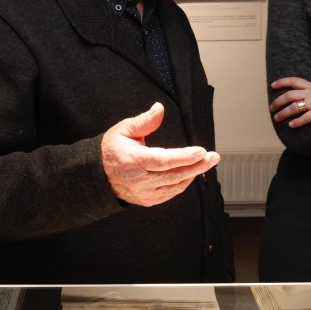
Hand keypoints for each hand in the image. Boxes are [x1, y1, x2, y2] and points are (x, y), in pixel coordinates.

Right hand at [101, 102, 220, 206]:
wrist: (97, 174)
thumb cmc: (111, 149)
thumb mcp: (124, 130)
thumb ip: (144, 121)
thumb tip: (159, 109)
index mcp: (134, 161)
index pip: (164, 161)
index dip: (185, 157)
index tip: (202, 152)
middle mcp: (140, 180)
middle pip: (174, 175)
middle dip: (197, 166)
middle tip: (213, 157)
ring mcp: (144, 193)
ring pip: (175, 187)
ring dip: (192, 175)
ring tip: (205, 163)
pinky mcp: (147, 200)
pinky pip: (170, 194)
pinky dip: (182, 184)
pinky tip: (191, 174)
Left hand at [269, 76, 310, 127]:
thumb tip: (302, 96)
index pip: (293, 81)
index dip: (282, 82)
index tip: (273, 85)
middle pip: (289, 95)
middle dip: (278, 102)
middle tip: (272, 108)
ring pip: (294, 107)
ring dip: (283, 113)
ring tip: (277, 118)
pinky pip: (306, 117)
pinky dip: (297, 122)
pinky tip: (291, 125)